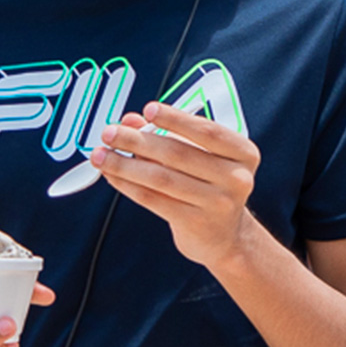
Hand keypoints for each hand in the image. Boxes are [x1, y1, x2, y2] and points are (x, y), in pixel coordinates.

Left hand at [90, 101, 260, 269]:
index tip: (148, 110)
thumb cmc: (211, 188)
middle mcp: (236, 178)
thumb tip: (131, 121)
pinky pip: (154, 199)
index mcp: (243, 153)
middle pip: (178, 154)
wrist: (225, 236)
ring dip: (125, 164)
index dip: (176, 119)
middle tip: (110, 133)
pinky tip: (112, 176)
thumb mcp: (199, 156)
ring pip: (161, 178)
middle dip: (137, 140)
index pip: (207, 131)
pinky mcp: (196, 223)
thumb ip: (169, 135)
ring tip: (101, 156)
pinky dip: (128, 185)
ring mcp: (218, 203)